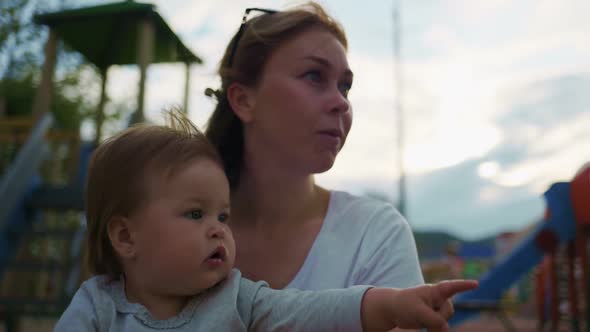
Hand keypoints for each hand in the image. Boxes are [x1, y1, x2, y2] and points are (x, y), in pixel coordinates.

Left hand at [362, 280, 477, 331]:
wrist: (394, 310)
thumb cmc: (404, 305)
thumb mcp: (419, 312)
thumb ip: (435, 320)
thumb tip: (445, 328)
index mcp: (434, 291)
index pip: (451, 287)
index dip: (464, 285)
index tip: (476, 284)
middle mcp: (438, 298)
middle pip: (449, 311)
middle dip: (438, 318)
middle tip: (421, 316)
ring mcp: (437, 308)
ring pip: (445, 321)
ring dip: (435, 326)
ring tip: (421, 323)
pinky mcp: (434, 318)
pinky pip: (441, 327)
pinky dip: (436, 330)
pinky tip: (428, 329)